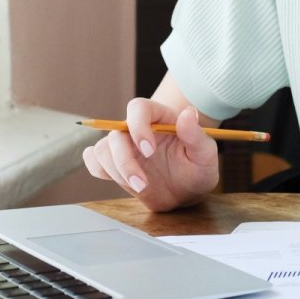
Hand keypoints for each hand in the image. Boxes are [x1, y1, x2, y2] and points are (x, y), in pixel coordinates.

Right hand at [82, 97, 219, 212]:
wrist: (187, 190)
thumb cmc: (197, 168)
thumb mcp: (205, 154)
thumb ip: (196, 134)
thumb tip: (188, 113)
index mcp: (159, 118)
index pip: (138, 108)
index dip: (138, 126)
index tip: (148, 150)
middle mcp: (137, 129)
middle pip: (115, 134)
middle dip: (125, 161)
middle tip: (142, 184)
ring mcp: (124, 146)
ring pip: (102, 150)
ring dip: (116, 171)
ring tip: (141, 186)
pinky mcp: (114, 164)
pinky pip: (94, 161)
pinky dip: (100, 170)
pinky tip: (120, 180)